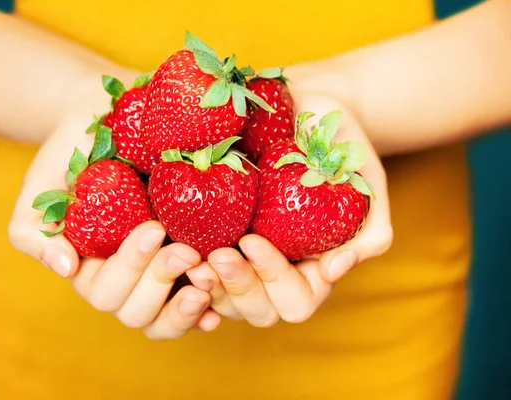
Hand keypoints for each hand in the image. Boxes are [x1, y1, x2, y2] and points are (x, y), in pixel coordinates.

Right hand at [8, 112, 220, 338]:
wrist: (110, 126)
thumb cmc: (73, 155)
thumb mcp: (43, 186)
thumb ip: (34, 230)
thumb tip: (65, 268)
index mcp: (89, 270)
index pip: (106, 292)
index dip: (130, 268)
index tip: (154, 228)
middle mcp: (124, 281)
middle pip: (137, 312)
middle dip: (161, 282)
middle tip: (187, 251)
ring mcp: (156, 278)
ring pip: (165, 320)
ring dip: (186, 308)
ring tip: (208, 278)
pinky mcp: (186, 267)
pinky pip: (196, 307)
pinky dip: (207, 313)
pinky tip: (219, 309)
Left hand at [188, 93, 392, 326]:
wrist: (307, 108)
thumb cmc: (342, 145)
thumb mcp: (367, 182)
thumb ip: (369, 230)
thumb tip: (336, 269)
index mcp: (312, 269)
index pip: (296, 300)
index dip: (274, 280)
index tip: (254, 240)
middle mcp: (275, 271)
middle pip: (256, 310)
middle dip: (236, 287)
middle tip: (216, 254)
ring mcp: (243, 257)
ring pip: (221, 298)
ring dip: (204, 284)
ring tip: (185, 255)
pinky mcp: (214, 234)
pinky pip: (195, 265)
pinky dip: (180, 264)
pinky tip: (167, 241)